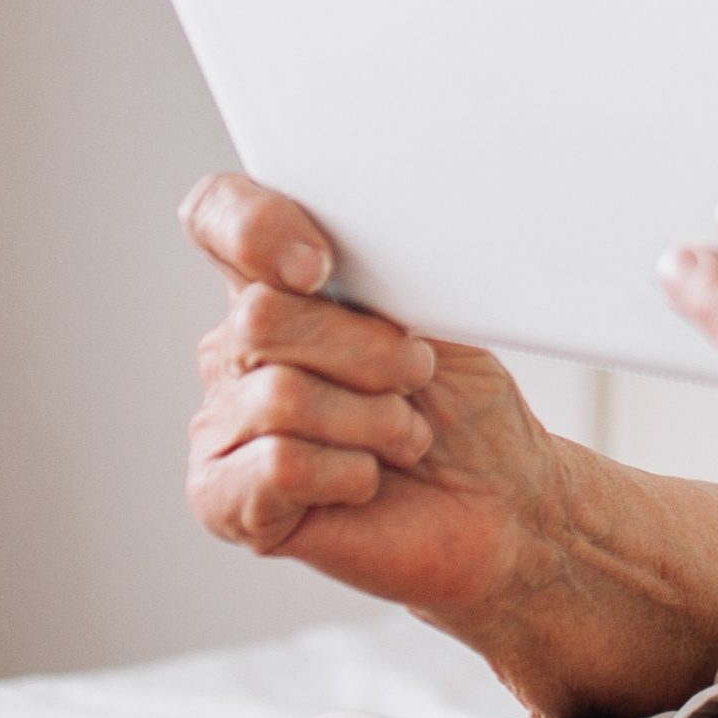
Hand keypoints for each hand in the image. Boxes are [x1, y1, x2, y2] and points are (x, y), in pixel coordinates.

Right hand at [180, 175, 579, 623]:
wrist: (500, 502)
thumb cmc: (463, 406)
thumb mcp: (432, 314)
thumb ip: (369, 272)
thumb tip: (325, 263)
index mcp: (276, 286)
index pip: (216, 216)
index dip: (255, 226)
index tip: (322, 265)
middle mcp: (235, 352)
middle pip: (261, 315)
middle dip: (366, 350)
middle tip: (415, 376)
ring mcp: (224, 426)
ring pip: (279, 395)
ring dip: (372, 420)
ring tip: (405, 437)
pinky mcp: (225, 500)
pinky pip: (280, 466)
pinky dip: (348, 473)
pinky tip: (367, 480)